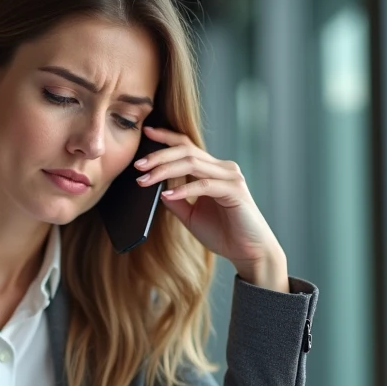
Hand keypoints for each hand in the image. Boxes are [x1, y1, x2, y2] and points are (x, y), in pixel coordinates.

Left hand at [135, 125, 289, 291]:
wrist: (249, 252)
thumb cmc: (223, 233)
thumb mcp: (191, 215)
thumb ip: (176, 199)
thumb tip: (155, 188)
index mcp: (213, 169)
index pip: (187, 145)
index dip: (166, 137)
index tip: (146, 132)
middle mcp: (223, 168)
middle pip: (186, 150)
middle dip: (159, 155)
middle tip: (137, 165)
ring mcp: (231, 177)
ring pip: (192, 163)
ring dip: (165, 170)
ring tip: (145, 180)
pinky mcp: (235, 191)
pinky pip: (204, 185)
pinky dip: (183, 190)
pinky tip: (166, 196)